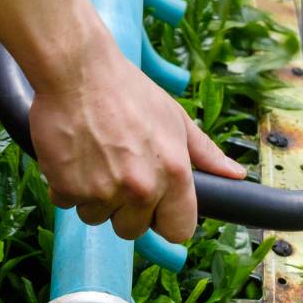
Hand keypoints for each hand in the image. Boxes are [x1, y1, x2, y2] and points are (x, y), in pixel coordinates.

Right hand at [28, 48, 245, 242]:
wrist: (77, 71)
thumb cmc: (127, 91)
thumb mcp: (175, 117)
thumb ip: (206, 153)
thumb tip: (236, 175)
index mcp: (173, 173)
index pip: (178, 231)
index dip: (166, 219)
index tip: (155, 206)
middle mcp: (141, 188)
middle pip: (132, 230)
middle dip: (124, 207)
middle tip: (117, 168)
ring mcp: (102, 191)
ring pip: (97, 217)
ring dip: (93, 196)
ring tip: (94, 156)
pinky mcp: (66, 188)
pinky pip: (67, 203)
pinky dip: (66, 185)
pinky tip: (73, 154)